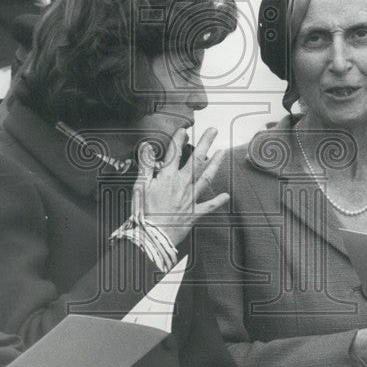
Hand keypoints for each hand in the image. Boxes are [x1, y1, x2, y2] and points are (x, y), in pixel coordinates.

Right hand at [134, 127, 228, 245]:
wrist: (152, 237)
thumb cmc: (143, 213)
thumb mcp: (140, 186)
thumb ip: (145, 166)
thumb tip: (147, 147)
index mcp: (167, 178)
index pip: (174, 154)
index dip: (178, 139)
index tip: (184, 130)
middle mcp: (182, 185)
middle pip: (196, 161)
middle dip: (205, 143)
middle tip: (213, 131)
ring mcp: (190, 199)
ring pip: (206, 178)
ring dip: (215, 164)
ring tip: (222, 152)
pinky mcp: (194, 213)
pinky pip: (209, 206)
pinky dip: (218, 200)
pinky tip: (226, 195)